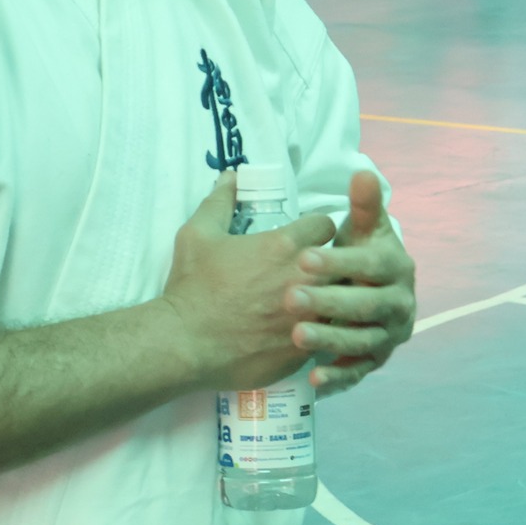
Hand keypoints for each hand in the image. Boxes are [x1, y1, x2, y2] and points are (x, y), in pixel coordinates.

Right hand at [160, 171, 336, 390]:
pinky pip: (329, 332)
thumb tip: (231, 176)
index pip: (326, 225)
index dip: (316, 229)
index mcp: (284, 246)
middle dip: (331, 262)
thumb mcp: (197, 235)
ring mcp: (308, 316)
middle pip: (342, 261)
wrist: (184, 346)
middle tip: (310, 269)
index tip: (305, 237)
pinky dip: (322, 328)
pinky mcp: (305, 348)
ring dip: (330, 296)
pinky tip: (305, 328)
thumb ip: (220, 201)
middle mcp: (305, 279)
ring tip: (313, 299)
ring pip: (341, 299)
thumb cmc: (192, 287)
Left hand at [283, 170, 415, 397]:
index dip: (340, 262)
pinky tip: (314, 378)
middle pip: (366, 306)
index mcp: (397, 266)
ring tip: (295, 335)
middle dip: (329, 301)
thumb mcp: (364, 229)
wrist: (374, 292)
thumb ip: (364, 205)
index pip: (371, 264)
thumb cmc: (360, 255)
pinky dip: (338, 378)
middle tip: (289, 297)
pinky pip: (358, 373)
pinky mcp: (374, 362)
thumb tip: (363, 172)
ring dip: (330, 339)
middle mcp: (400, 303)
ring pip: (361, 341)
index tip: (303, 257)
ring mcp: (389, 336)